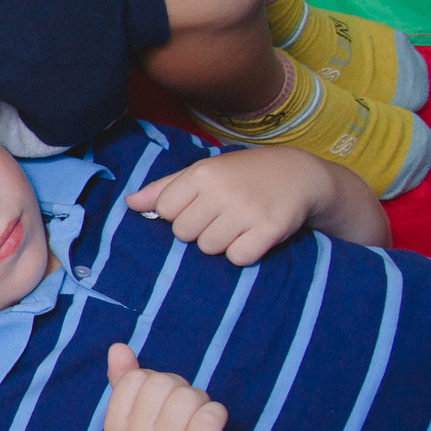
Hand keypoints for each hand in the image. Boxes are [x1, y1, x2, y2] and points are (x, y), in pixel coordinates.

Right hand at [102, 343, 236, 430]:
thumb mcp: (138, 417)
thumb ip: (125, 380)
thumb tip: (117, 347)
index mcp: (115, 426)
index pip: (137, 377)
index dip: (158, 385)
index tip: (162, 409)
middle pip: (164, 383)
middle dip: (182, 392)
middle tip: (184, 419)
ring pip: (190, 396)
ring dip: (202, 405)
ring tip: (199, 427)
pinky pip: (211, 414)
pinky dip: (218, 415)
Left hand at [127, 148, 324, 265]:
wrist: (300, 175)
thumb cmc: (242, 175)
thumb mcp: (204, 172)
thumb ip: (165, 188)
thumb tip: (130, 203)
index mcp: (202, 173)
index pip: (165, 211)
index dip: (179, 214)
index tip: (198, 207)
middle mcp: (223, 190)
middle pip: (184, 234)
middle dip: (198, 231)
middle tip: (221, 217)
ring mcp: (247, 210)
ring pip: (209, 248)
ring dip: (221, 243)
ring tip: (238, 225)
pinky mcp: (270, 229)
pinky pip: (238, 258)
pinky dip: (244, 253)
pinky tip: (253, 236)